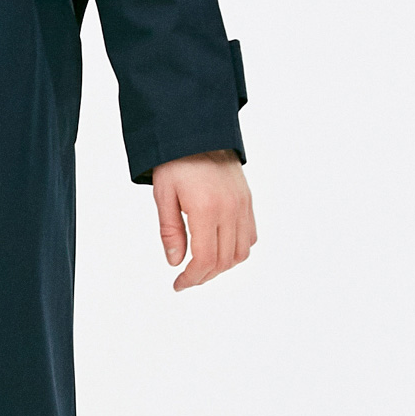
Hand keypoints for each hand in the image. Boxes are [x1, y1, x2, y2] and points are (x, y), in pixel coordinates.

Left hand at [151, 149, 255, 291]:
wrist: (199, 131)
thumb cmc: (176, 161)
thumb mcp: (163, 195)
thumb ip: (170, 231)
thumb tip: (175, 262)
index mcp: (206, 209)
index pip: (204, 259)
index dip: (192, 278)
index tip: (178, 284)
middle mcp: (230, 210)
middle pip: (223, 261)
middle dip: (204, 276)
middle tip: (186, 279)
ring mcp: (243, 205)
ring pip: (241, 252)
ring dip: (222, 266)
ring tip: (202, 267)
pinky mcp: (248, 201)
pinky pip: (250, 236)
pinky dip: (237, 250)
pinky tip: (219, 249)